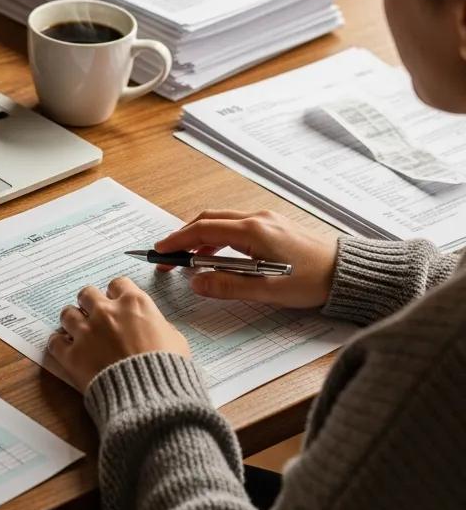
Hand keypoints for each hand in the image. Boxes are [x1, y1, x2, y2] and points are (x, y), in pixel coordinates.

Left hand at [47, 278, 189, 392]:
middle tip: (94, 316)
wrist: (151, 397)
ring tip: (77, 332)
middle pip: (87, 293)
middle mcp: (106, 312)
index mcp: (134, 304)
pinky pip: (54, 342)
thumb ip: (158, 325)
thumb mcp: (175, 339)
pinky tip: (64, 350)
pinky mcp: (72, 355)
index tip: (116, 302)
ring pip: (67, 313)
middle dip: (90, 303)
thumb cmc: (167, 369)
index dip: (116, 293)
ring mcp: (86, 332)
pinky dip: (58, 345)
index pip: (118, 283)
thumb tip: (152, 326)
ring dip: (72, 321)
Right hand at [154, 209, 338, 308]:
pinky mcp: (273, 226)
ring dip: (200, 236)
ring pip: (221, 221)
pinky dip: (218, 237)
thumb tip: (197, 282)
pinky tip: (216, 255)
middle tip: (169, 256)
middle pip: (208, 220)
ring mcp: (266, 220)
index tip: (160, 251)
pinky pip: (235, 226)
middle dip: (184, 236)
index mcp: (253, 231)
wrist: (348, 272)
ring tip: (189, 259)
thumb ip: (228, 286)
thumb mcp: (267, 290)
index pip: (203, 229)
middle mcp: (257, 219)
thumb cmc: (313, 280)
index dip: (177, 240)